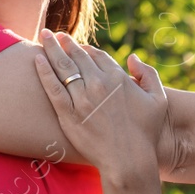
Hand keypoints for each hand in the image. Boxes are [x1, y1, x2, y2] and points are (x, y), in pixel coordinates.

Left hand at [33, 29, 166, 188]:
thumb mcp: (158, 99)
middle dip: (64, 42)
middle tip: (54, 34)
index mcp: (118, 78)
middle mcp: (98, 84)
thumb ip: (148, 75)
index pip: (97, 55)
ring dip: (51, 49)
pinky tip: (36, 59)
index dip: (86, 48)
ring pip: (63, 67)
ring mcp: (82, 98)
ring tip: (43, 36)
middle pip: (77, 56)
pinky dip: (43, 72)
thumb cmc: (146, 132)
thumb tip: (132, 58)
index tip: (79, 46)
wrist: (129, 160)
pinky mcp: (68, 114)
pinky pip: (53, 88)